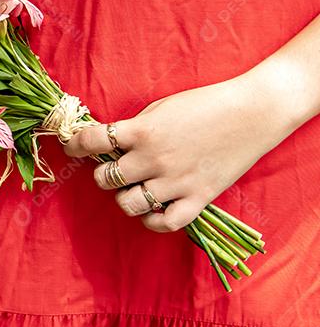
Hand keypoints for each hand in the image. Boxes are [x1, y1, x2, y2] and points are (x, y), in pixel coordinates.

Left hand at [64, 73, 293, 231]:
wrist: (253, 112)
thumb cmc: (204, 104)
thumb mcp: (160, 108)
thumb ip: (134, 129)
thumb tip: (108, 144)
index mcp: (142, 131)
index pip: (91, 141)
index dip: (76, 144)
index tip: (73, 146)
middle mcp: (153, 159)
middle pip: (105, 178)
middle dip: (103, 173)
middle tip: (114, 167)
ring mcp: (175, 181)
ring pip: (128, 204)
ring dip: (124, 197)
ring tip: (134, 187)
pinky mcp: (197, 198)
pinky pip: (163, 222)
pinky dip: (152, 220)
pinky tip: (153, 208)